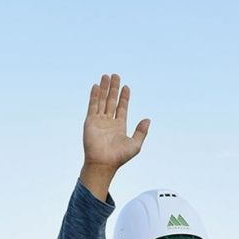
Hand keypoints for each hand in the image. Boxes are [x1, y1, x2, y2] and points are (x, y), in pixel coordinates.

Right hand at [80, 73, 149, 198]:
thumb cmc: (119, 157)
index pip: (122, 108)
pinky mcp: (90, 121)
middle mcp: (109, 122)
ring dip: (104, 88)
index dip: (124, 97)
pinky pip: (92, 105)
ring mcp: (99, 121)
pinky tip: (97, 86)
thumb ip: (141, 132)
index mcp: (120, 126)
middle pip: (112, 101)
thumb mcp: (135, 145)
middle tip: (116, 75)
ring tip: (106, 76)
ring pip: (102, 100)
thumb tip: (148, 119)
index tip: (126, 87)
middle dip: (114, 89)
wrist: (103, 163)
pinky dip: (94, 96)